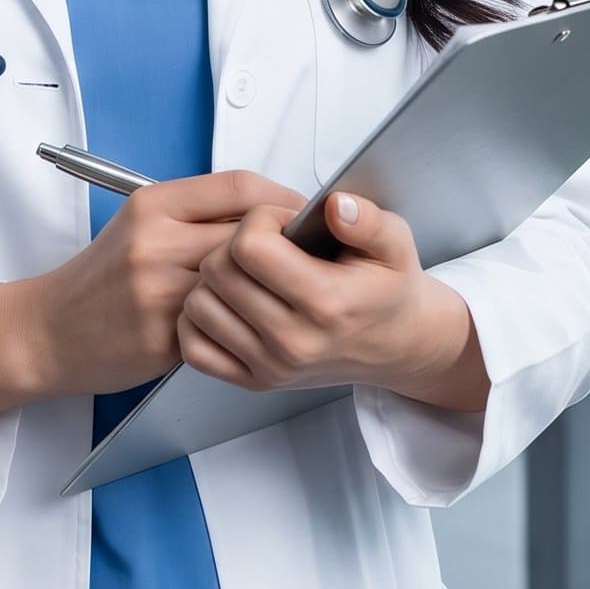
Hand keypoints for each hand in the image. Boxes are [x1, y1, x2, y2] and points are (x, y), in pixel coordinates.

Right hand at [0, 172, 301, 423]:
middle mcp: (155, 241)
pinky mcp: (164, 335)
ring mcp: (159, 289)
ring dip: (272, 284)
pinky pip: (223, 321)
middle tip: (313, 253)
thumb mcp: (138, 225)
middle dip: (289, 242)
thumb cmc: (100, 280)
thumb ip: (194, 214)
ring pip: (242, 278)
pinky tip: (254, 321)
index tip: (304, 211)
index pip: (237, 186)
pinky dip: (244, 319)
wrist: (48, 331)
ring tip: (291, 288)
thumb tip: (266, 210)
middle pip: (249, 230)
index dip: (282, 198)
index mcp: (152, 204)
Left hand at [177, 187, 489, 412]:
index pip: (251, 246)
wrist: (396, 346)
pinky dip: (199, 321)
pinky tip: (228, 303)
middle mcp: (293, 341)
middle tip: (265, 244)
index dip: (260, 219)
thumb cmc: (388, 288)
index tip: (282, 222)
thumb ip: (367, 220)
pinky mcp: (254, 382)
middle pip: (218, 271)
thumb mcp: (394, 244)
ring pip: (198, 305)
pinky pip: (193, 347)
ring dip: (214, 280)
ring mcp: (270, 367)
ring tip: (248, 273)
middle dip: (234, 243)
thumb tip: (334, 206)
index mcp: (326, 303)